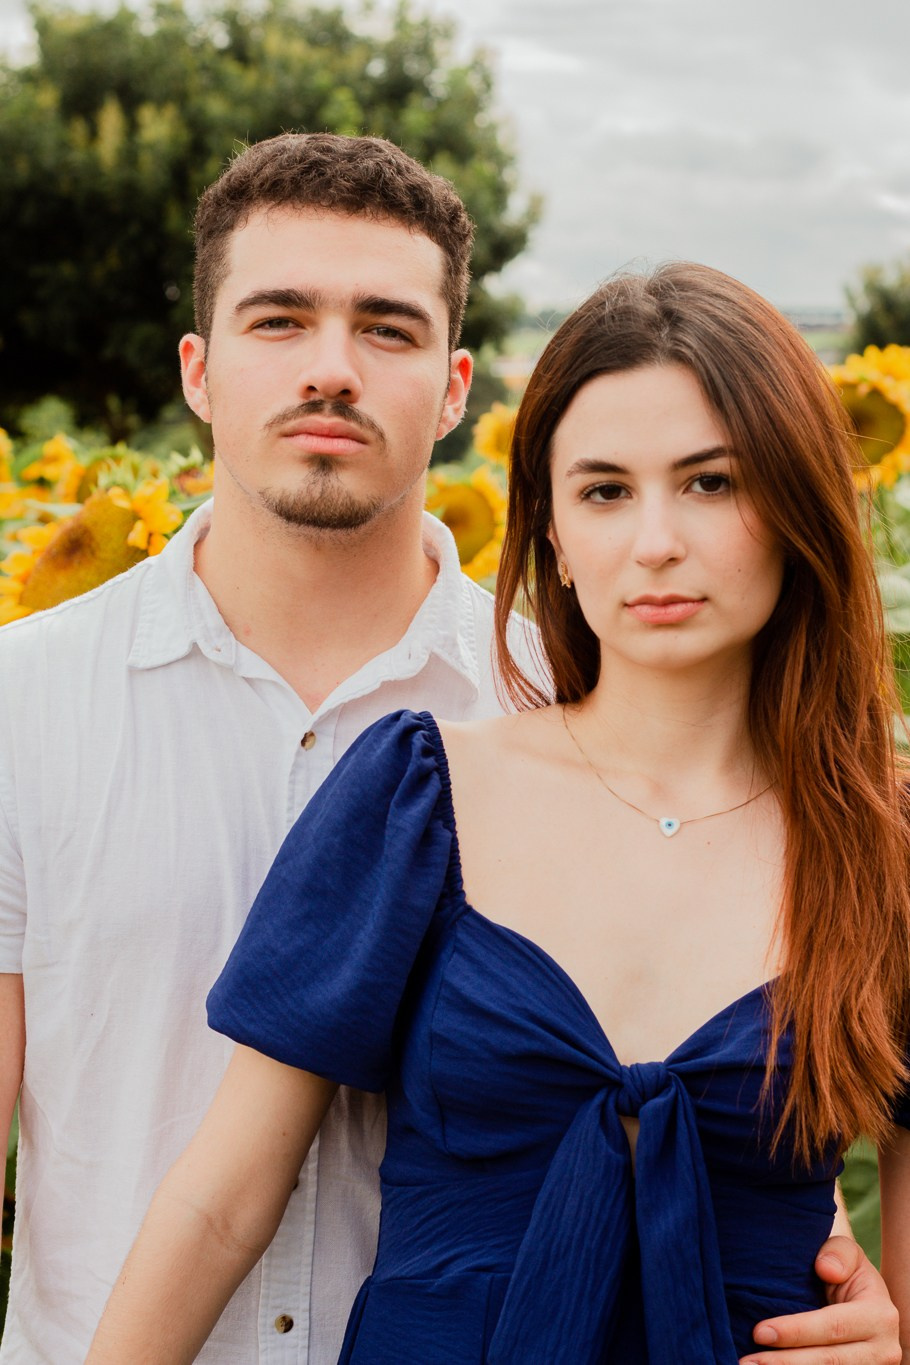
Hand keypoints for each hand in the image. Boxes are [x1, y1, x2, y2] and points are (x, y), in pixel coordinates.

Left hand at [740, 1236, 900, 1364]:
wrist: (857, 1297)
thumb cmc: (845, 1271)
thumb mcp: (846, 1252)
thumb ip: (838, 1253)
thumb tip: (825, 1269)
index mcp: (880, 1316)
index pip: (832, 1326)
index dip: (795, 1332)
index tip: (759, 1332)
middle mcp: (883, 1350)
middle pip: (829, 1362)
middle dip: (785, 1362)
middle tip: (748, 1362)